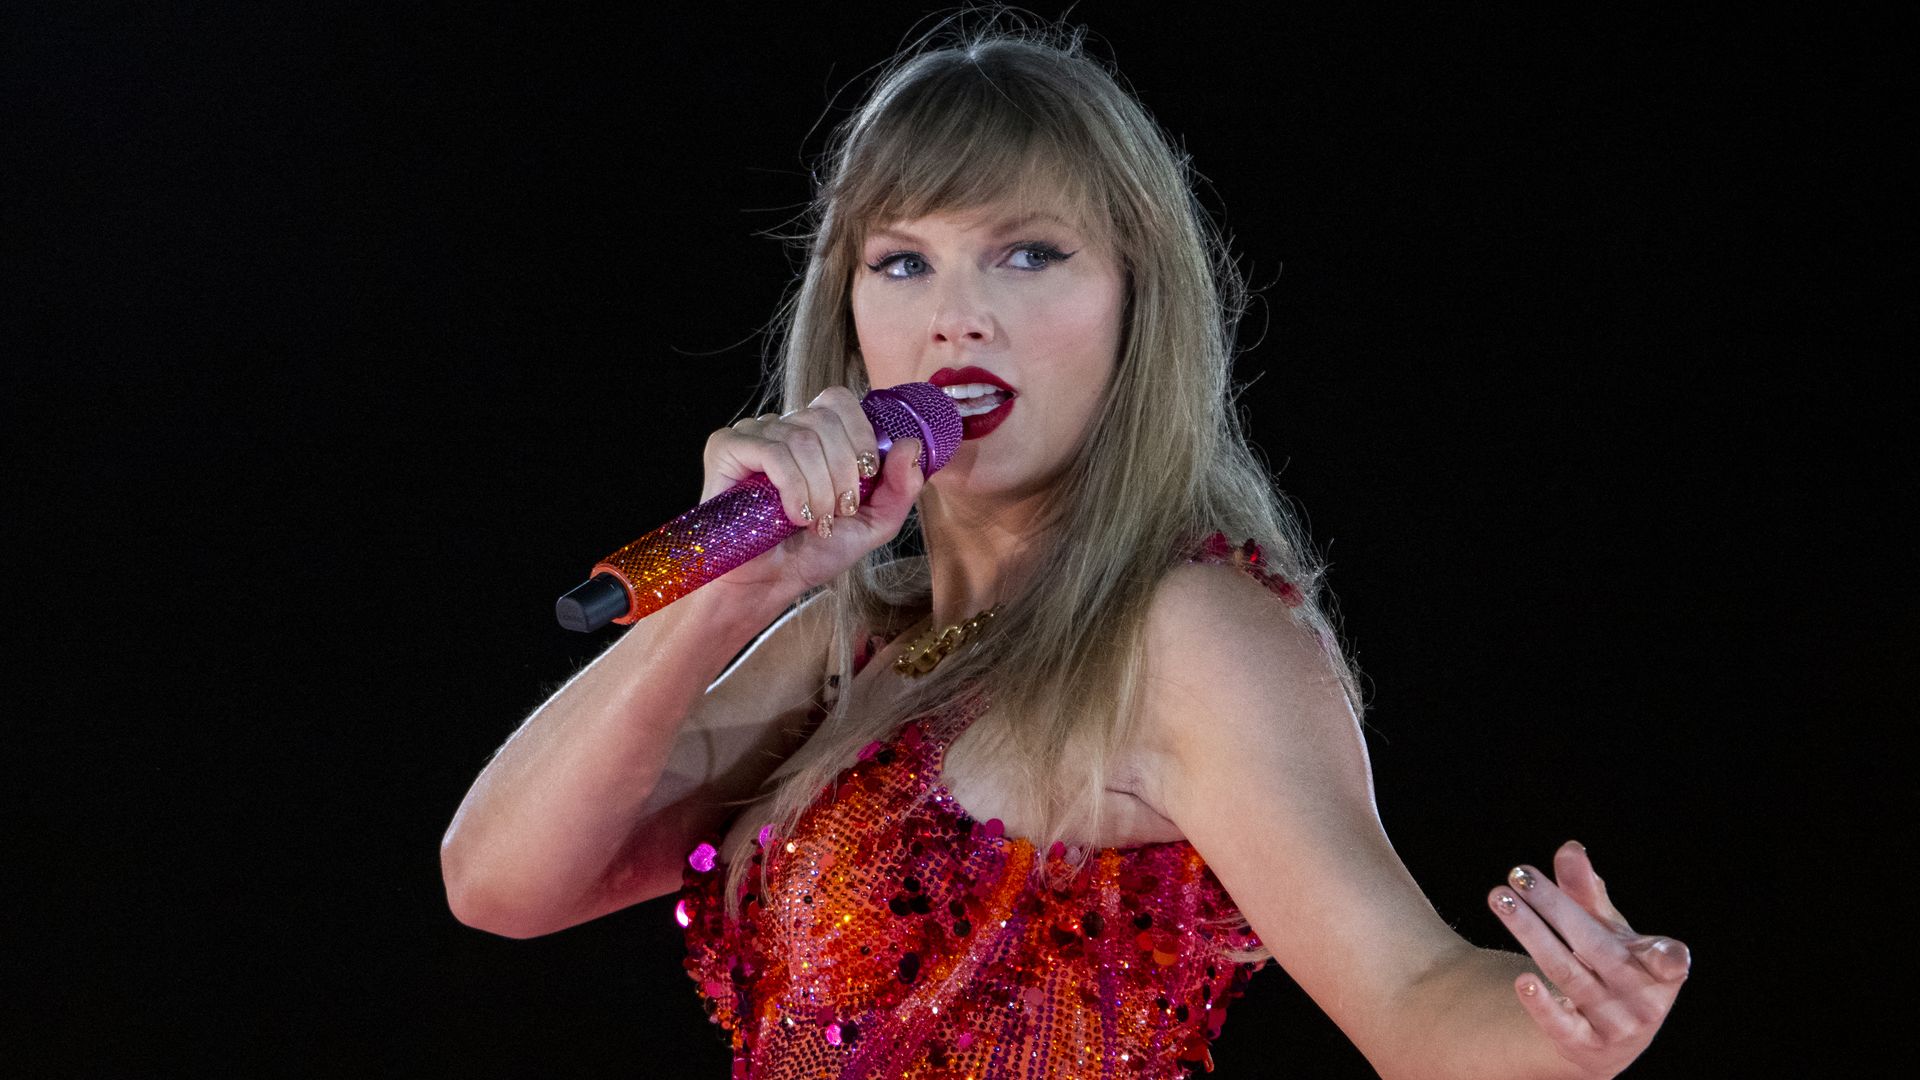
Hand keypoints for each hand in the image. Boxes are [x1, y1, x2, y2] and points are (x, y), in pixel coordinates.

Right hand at [699, 386, 925, 598]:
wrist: (769, 584)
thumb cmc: (813, 552)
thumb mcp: (872, 524)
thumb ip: (900, 488)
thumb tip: (911, 445)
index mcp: (815, 435)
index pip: (840, 401)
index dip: (860, 434)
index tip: (866, 477)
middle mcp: (783, 427)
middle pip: (825, 418)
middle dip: (844, 472)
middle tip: (840, 510)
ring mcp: (753, 434)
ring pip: (803, 438)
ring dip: (819, 488)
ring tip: (816, 521)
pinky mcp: (727, 448)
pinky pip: (773, 451)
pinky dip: (794, 487)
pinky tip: (794, 516)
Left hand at [1487, 840, 1690, 1078]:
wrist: (1609, 1037)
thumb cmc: (1611, 965)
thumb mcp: (1606, 930)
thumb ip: (1586, 892)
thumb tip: (1569, 848)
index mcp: (1659, 968)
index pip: (1667, 962)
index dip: (1669, 959)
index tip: (1671, 954)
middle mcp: (1641, 999)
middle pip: (1594, 948)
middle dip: (1554, 908)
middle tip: (1517, 876)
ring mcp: (1614, 1026)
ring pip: (1568, 975)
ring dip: (1530, 934)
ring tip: (1499, 899)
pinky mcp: (1585, 1046)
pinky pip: (1561, 1025)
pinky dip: (1542, 1004)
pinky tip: (1521, 980)